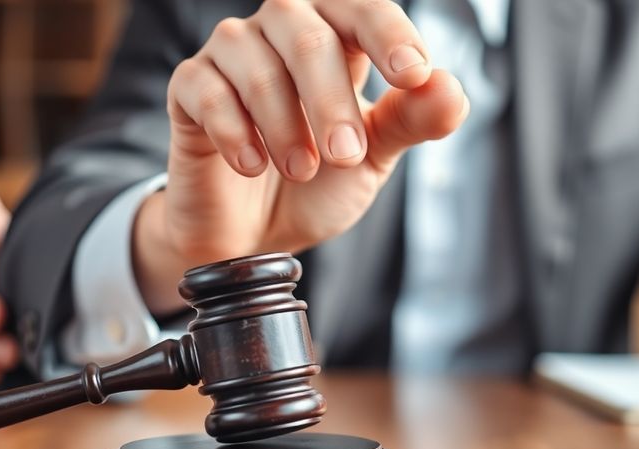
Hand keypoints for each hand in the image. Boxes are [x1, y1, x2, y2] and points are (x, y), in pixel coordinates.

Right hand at [134, 0, 468, 311]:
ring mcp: (230, 55)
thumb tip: (450, 90)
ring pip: (253, 61)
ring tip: (301, 170)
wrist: (256, 235)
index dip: (388, 33)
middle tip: (347, 156)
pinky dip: (234, 130)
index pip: (361, 10)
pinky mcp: (189, 89)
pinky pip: (205, 91)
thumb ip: (411, 121)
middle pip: (306, 34)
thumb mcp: (374, 156)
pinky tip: (253, 166)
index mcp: (335, 36)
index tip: (413, 74)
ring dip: (284, 122)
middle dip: (332, 99)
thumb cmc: (318, 182)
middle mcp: (280, 31)